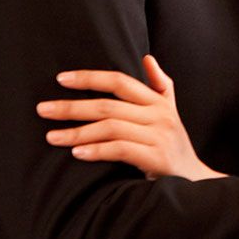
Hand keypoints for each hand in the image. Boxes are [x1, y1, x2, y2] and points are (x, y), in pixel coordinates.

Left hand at [36, 55, 222, 180]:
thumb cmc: (173, 146)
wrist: (195, 180)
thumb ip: (160, 85)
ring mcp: (158, 136)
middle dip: (72, 106)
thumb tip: (147, 58)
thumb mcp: (171, 112)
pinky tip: (76, 153)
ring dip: (77, 131)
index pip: (120, 81)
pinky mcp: (156, 158)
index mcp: (158, 101)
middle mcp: (159, 115)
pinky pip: (120, 149)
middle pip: (109, 105)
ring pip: (111, 127)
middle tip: (43, 109)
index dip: (90, 78)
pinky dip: (96, 150)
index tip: (61, 79)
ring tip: (52, 137)